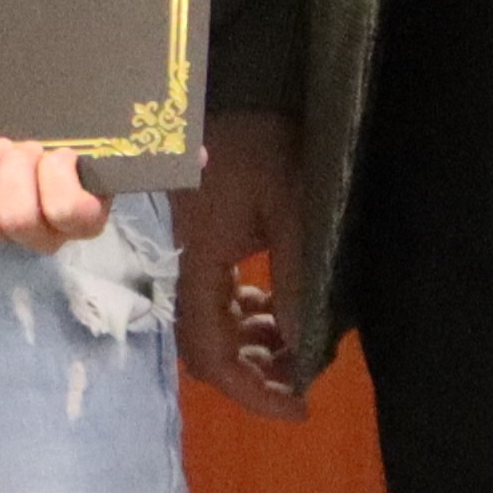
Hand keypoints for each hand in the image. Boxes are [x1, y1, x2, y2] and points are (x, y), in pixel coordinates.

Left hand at [0, 137, 110, 249]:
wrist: (40, 158)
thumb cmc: (69, 158)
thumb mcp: (87, 157)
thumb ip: (80, 160)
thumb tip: (63, 156)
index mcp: (81, 225)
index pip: (65, 211)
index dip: (56, 173)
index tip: (62, 154)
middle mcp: (41, 240)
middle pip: (16, 217)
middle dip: (17, 166)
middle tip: (27, 148)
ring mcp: (0, 236)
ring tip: (0, 150)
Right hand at [176, 109, 309, 420]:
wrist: (233, 86)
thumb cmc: (262, 142)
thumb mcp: (292, 208)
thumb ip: (295, 278)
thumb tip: (303, 348)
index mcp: (202, 261)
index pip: (213, 349)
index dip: (251, 391)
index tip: (300, 407)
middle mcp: (189, 265)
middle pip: (207, 346)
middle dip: (254, 375)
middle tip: (302, 383)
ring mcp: (195, 253)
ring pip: (215, 325)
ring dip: (254, 347)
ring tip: (299, 347)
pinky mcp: (205, 240)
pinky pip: (222, 298)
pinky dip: (251, 318)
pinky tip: (279, 311)